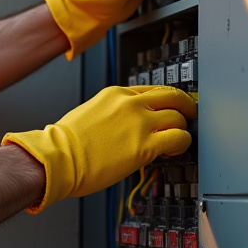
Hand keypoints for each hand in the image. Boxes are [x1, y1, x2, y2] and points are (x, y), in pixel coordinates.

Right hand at [2, 85, 195, 212]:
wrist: (57, 158)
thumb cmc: (66, 143)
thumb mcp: (90, 113)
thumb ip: (113, 113)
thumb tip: (126, 125)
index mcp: (115, 93)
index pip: (153, 90)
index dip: (167, 100)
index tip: (172, 108)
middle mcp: (130, 104)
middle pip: (172, 96)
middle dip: (185, 107)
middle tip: (190, 116)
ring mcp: (139, 123)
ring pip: (179, 117)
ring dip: (183, 128)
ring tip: (178, 140)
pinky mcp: (144, 146)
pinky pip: (178, 138)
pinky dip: (182, 143)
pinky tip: (175, 151)